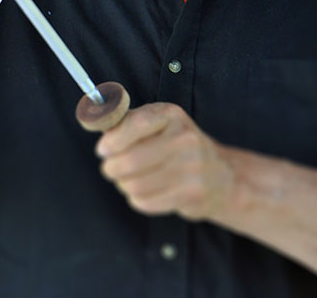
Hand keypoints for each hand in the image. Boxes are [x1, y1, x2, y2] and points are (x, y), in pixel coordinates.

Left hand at [95, 103, 235, 220]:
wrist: (219, 174)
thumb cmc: (176, 144)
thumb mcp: (159, 123)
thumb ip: (128, 122)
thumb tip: (97, 127)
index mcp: (172, 115)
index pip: (135, 125)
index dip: (112, 141)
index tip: (102, 150)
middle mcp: (185, 139)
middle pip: (130, 160)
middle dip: (111, 167)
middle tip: (110, 168)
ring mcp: (191, 168)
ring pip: (135, 184)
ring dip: (123, 184)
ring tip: (127, 180)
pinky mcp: (191, 194)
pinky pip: (146, 202)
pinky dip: (137, 199)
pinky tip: (144, 191)